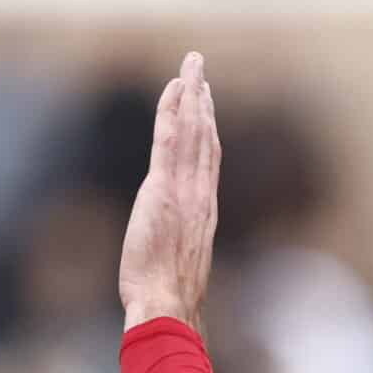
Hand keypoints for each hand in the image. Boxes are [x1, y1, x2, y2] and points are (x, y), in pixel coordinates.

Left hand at [118, 51, 221, 331]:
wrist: (168, 306)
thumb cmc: (168, 300)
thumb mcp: (177, 270)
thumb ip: (177, 250)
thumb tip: (172, 256)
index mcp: (204, 212)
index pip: (208, 160)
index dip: (208, 127)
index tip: (205, 102)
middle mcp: (201, 196)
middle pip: (205, 138)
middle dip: (203, 100)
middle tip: (200, 68)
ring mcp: (186, 191)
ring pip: (193, 133)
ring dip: (192, 95)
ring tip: (192, 66)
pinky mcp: (164, 190)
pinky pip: (171, 141)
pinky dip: (174, 112)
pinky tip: (176, 89)